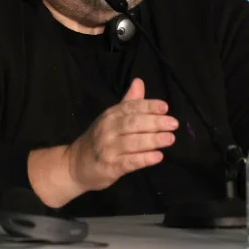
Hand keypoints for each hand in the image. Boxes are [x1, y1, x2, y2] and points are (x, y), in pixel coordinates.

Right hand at [67, 78, 178, 192]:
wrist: (75, 165)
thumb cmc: (99, 139)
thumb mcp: (111, 118)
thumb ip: (128, 102)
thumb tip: (139, 81)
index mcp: (110, 115)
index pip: (130, 107)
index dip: (148, 106)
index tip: (165, 107)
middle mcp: (107, 129)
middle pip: (133, 123)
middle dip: (154, 122)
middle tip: (173, 124)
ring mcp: (107, 149)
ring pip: (132, 142)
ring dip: (153, 140)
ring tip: (170, 138)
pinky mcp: (109, 167)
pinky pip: (129, 162)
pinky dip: (144, 159)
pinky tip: (158, 157)